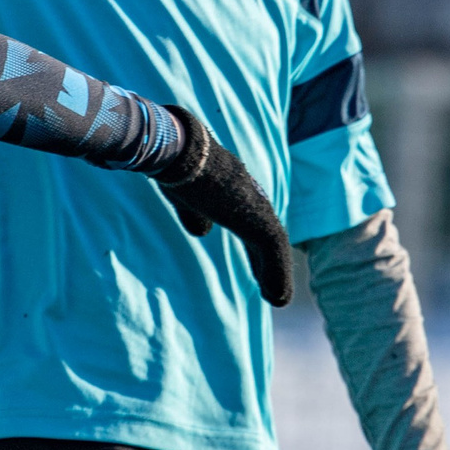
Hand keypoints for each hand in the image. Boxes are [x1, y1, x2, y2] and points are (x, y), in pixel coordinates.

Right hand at [152, 105, 295, 307]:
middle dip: (266, 260)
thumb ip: (194, 212)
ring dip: (275, 271)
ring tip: (277, 299)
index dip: (251, 239)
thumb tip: (203, 232)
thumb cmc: (172, 164)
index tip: (255, 260)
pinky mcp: (256, 219)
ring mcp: (254, 204)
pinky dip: (277, 274)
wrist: (176, 151)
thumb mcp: (182, 191)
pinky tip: (277, 298)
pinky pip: (274, 251)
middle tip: (270, 285)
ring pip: (272, 243)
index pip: (247, 214)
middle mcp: (246, 192)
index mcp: (229, 183)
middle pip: (262, 230)